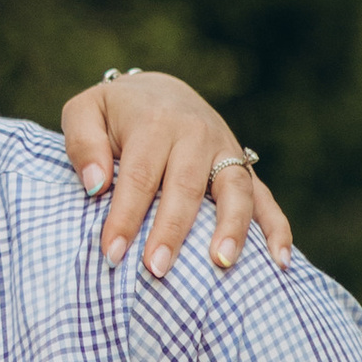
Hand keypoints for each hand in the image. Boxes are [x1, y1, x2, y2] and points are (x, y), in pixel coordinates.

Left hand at [59, 72, 293, 279]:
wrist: (159, 92)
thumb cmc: (114, 114)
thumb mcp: (84, 113)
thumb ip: (81, 144)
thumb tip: (94, 185)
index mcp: (155, 124)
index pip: (140, 177)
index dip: (125, 217)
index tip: (111, 253)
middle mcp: (196, 135)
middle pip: (186, 187)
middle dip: (172, 231)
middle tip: (156, 270)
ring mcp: (225, 152)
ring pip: (235, 190)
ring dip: (231, 228)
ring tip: (221, 263)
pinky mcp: (244, 168)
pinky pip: (265, 198)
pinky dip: (276, 229)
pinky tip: (279, 262)